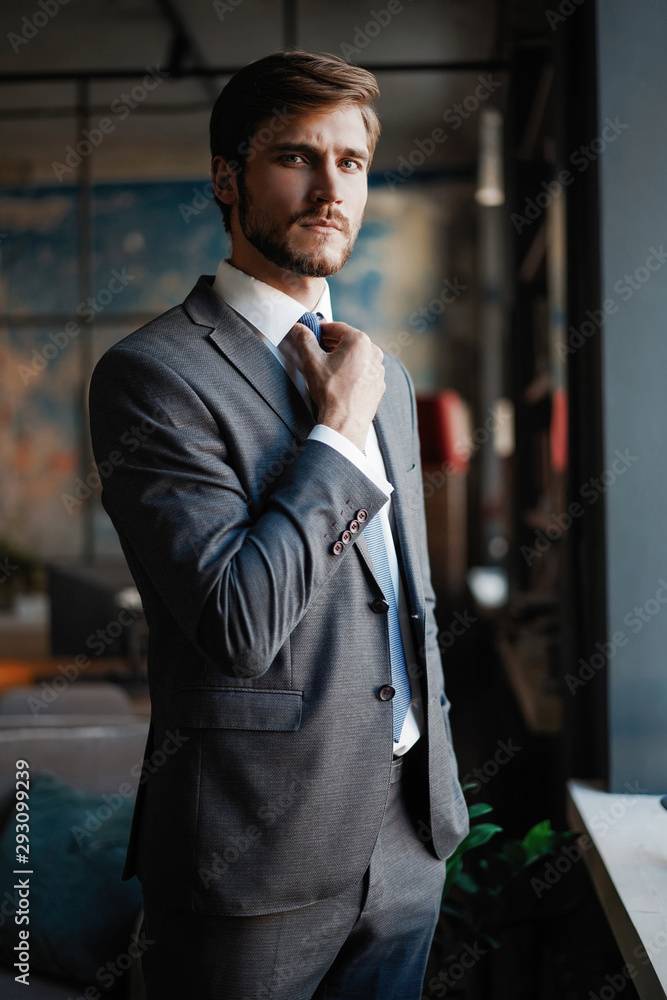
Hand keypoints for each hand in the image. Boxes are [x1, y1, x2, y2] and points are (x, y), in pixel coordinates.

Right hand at [287, 321, 385, 450]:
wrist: (345, 422)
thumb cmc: (331, 392)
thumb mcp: (312, 361)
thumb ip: (304, 340)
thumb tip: (299, 329)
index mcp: (359, 341)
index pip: (336, 327)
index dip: (321, 330)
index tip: (312, 334)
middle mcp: (374, 352)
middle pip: (348, 341)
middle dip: (332, 344)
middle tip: (316, 351)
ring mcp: (378, 369)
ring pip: (357, 356)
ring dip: (343, 358)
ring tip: (327, 369)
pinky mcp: (378, 384)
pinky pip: (364, 371)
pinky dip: (352, 371)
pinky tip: (340, 381)